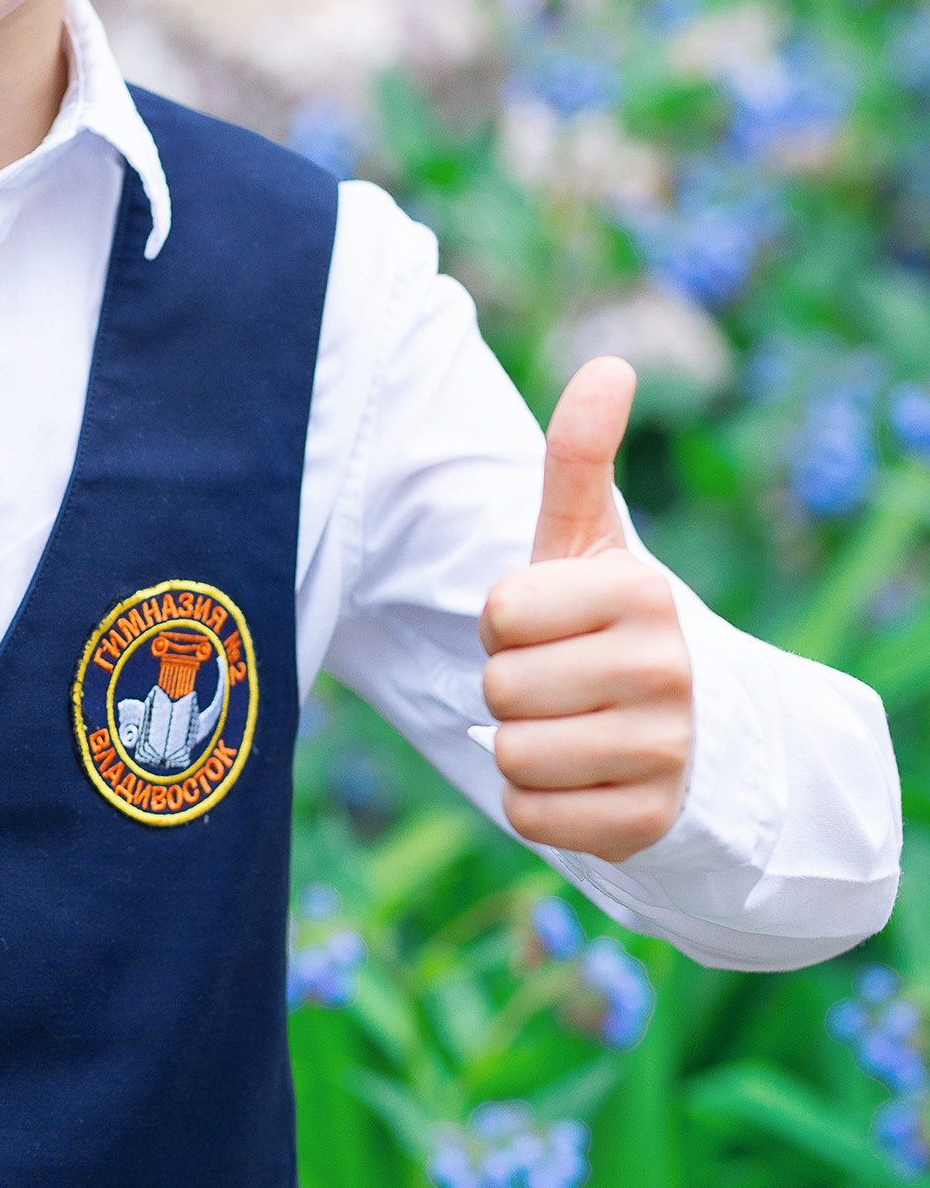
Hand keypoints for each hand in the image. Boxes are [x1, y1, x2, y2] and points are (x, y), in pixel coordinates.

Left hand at [478, 355, 692, 864]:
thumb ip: (579, 455)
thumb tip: (608, 365)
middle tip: (561, 680)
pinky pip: (531, 818)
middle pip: (500, 689)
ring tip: (571, 727)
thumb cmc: (608, 621)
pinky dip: (536, 804)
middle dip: (510, 686)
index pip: (500, 615)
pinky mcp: (649, 822)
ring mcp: (666, 752)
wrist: (687, 726)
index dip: (506, 623)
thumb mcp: (590, 540)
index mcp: (644, 593)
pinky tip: (582, 779)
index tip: (551, 624)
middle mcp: (668, 671)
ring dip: (521, 746)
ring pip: (513, 756)